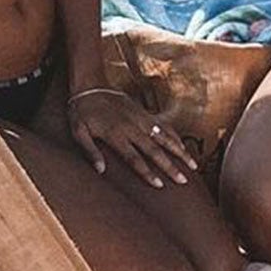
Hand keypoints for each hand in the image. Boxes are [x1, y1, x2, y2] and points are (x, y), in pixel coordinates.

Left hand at [68, 90, 196, 186]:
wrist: (91, 86)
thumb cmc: (82, 111)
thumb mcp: (78, 132)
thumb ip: (90, 151)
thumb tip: (100, 170)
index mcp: (116, 136)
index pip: (135, 159)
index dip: (147, 172)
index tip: (160, 185)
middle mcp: (133, 129)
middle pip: (155, 151)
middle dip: (170, 167)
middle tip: (183, 181)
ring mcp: (142, 120)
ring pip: (165, 138)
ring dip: (180, 152)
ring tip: (193, 166)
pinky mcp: (145, 114)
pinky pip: (164, 127)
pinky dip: (175, 137)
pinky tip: (183, 147)